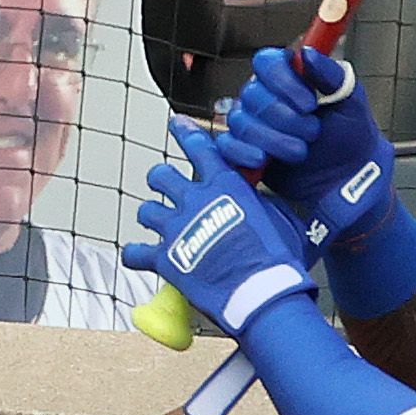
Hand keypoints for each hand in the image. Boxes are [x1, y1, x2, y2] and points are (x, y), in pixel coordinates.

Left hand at [127, 124, 317, 335]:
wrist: (261, 290)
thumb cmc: (278, 256)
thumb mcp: (281, 216)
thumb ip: (260, 202)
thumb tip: (255, 201)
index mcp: (224, 184)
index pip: (199, 147)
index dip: (185, 133)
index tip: (175, 124)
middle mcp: (194, 200)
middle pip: (161, 176)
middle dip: (162, 181)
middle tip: (168, 190)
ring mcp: (176, 228)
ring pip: (145, 210)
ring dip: (153, 216)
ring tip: (161, 226)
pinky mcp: (164, 258)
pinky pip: (134, 252)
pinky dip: (137, 255)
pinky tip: (141, 257)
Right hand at [217, 46, 399, 248]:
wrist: (346, 176)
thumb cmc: (349, 134)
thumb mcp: (350, 101)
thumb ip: (330, 74)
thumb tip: (308, 53)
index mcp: (289, 77)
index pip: (266, 62)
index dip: (283, 81)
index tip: (309, 102)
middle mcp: (265, 96)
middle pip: (253, 94)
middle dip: (286, 118)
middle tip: (313, 131)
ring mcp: (251, 123)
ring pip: (242, 122)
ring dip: (274, 139)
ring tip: (301, 151)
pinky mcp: (241, 150)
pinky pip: (227, 146)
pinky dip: (245, 153)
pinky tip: (265, 159)